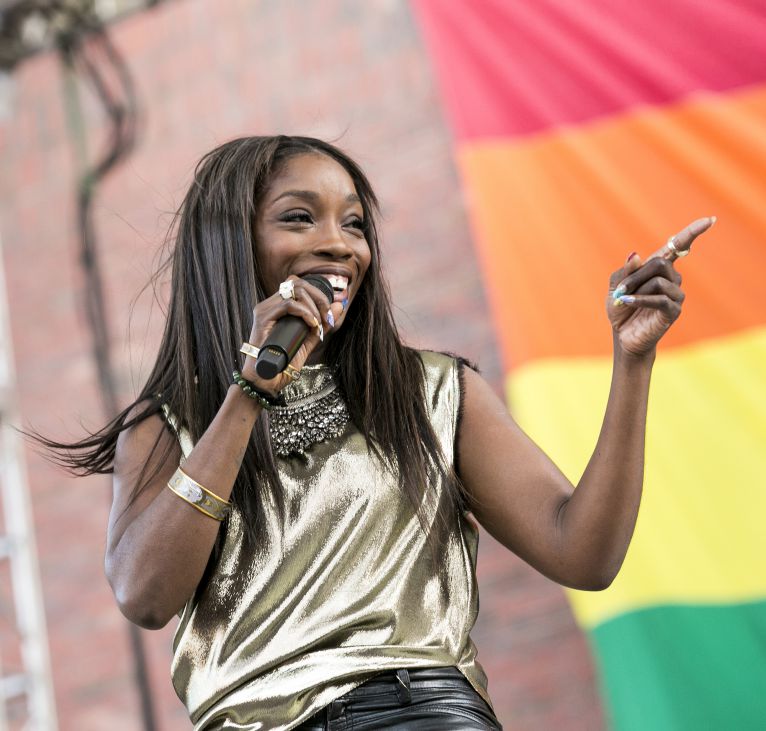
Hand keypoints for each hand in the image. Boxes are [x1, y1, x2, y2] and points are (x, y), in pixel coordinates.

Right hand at [240, 276, 343, 393]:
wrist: (267, 381)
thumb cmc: (284, 363)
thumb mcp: (309, 341)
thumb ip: (322, 324)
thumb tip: (339, 306)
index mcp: (278, 307)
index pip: (298, 285)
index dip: (318, 294)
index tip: (328, 314)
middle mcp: (270, 305)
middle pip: (297, 282)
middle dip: (319, 297)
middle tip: (327, 316)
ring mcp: (264, 310)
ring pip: (294, 290)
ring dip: (313, 306)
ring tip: (318, 324)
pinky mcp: (262, 318)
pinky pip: (288, 305)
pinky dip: (304, 312)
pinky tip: (311, 324)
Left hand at [606, 217, 715, 356]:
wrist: (624, 336)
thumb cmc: (621, 308)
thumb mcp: (616, 286)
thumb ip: (625, 270)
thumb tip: (636, 255)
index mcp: (659, 269)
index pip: (679, 246)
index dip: (692, 233)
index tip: (710, 220)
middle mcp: (672, 279)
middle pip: (659, 263)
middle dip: (635, 276)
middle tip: (619, 291)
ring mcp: (675, 295)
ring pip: (657, 280)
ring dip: (635, 289)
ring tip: (621, 301)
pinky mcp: (673, 311)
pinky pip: (659, 298)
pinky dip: (640, 299)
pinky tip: (627, 302)